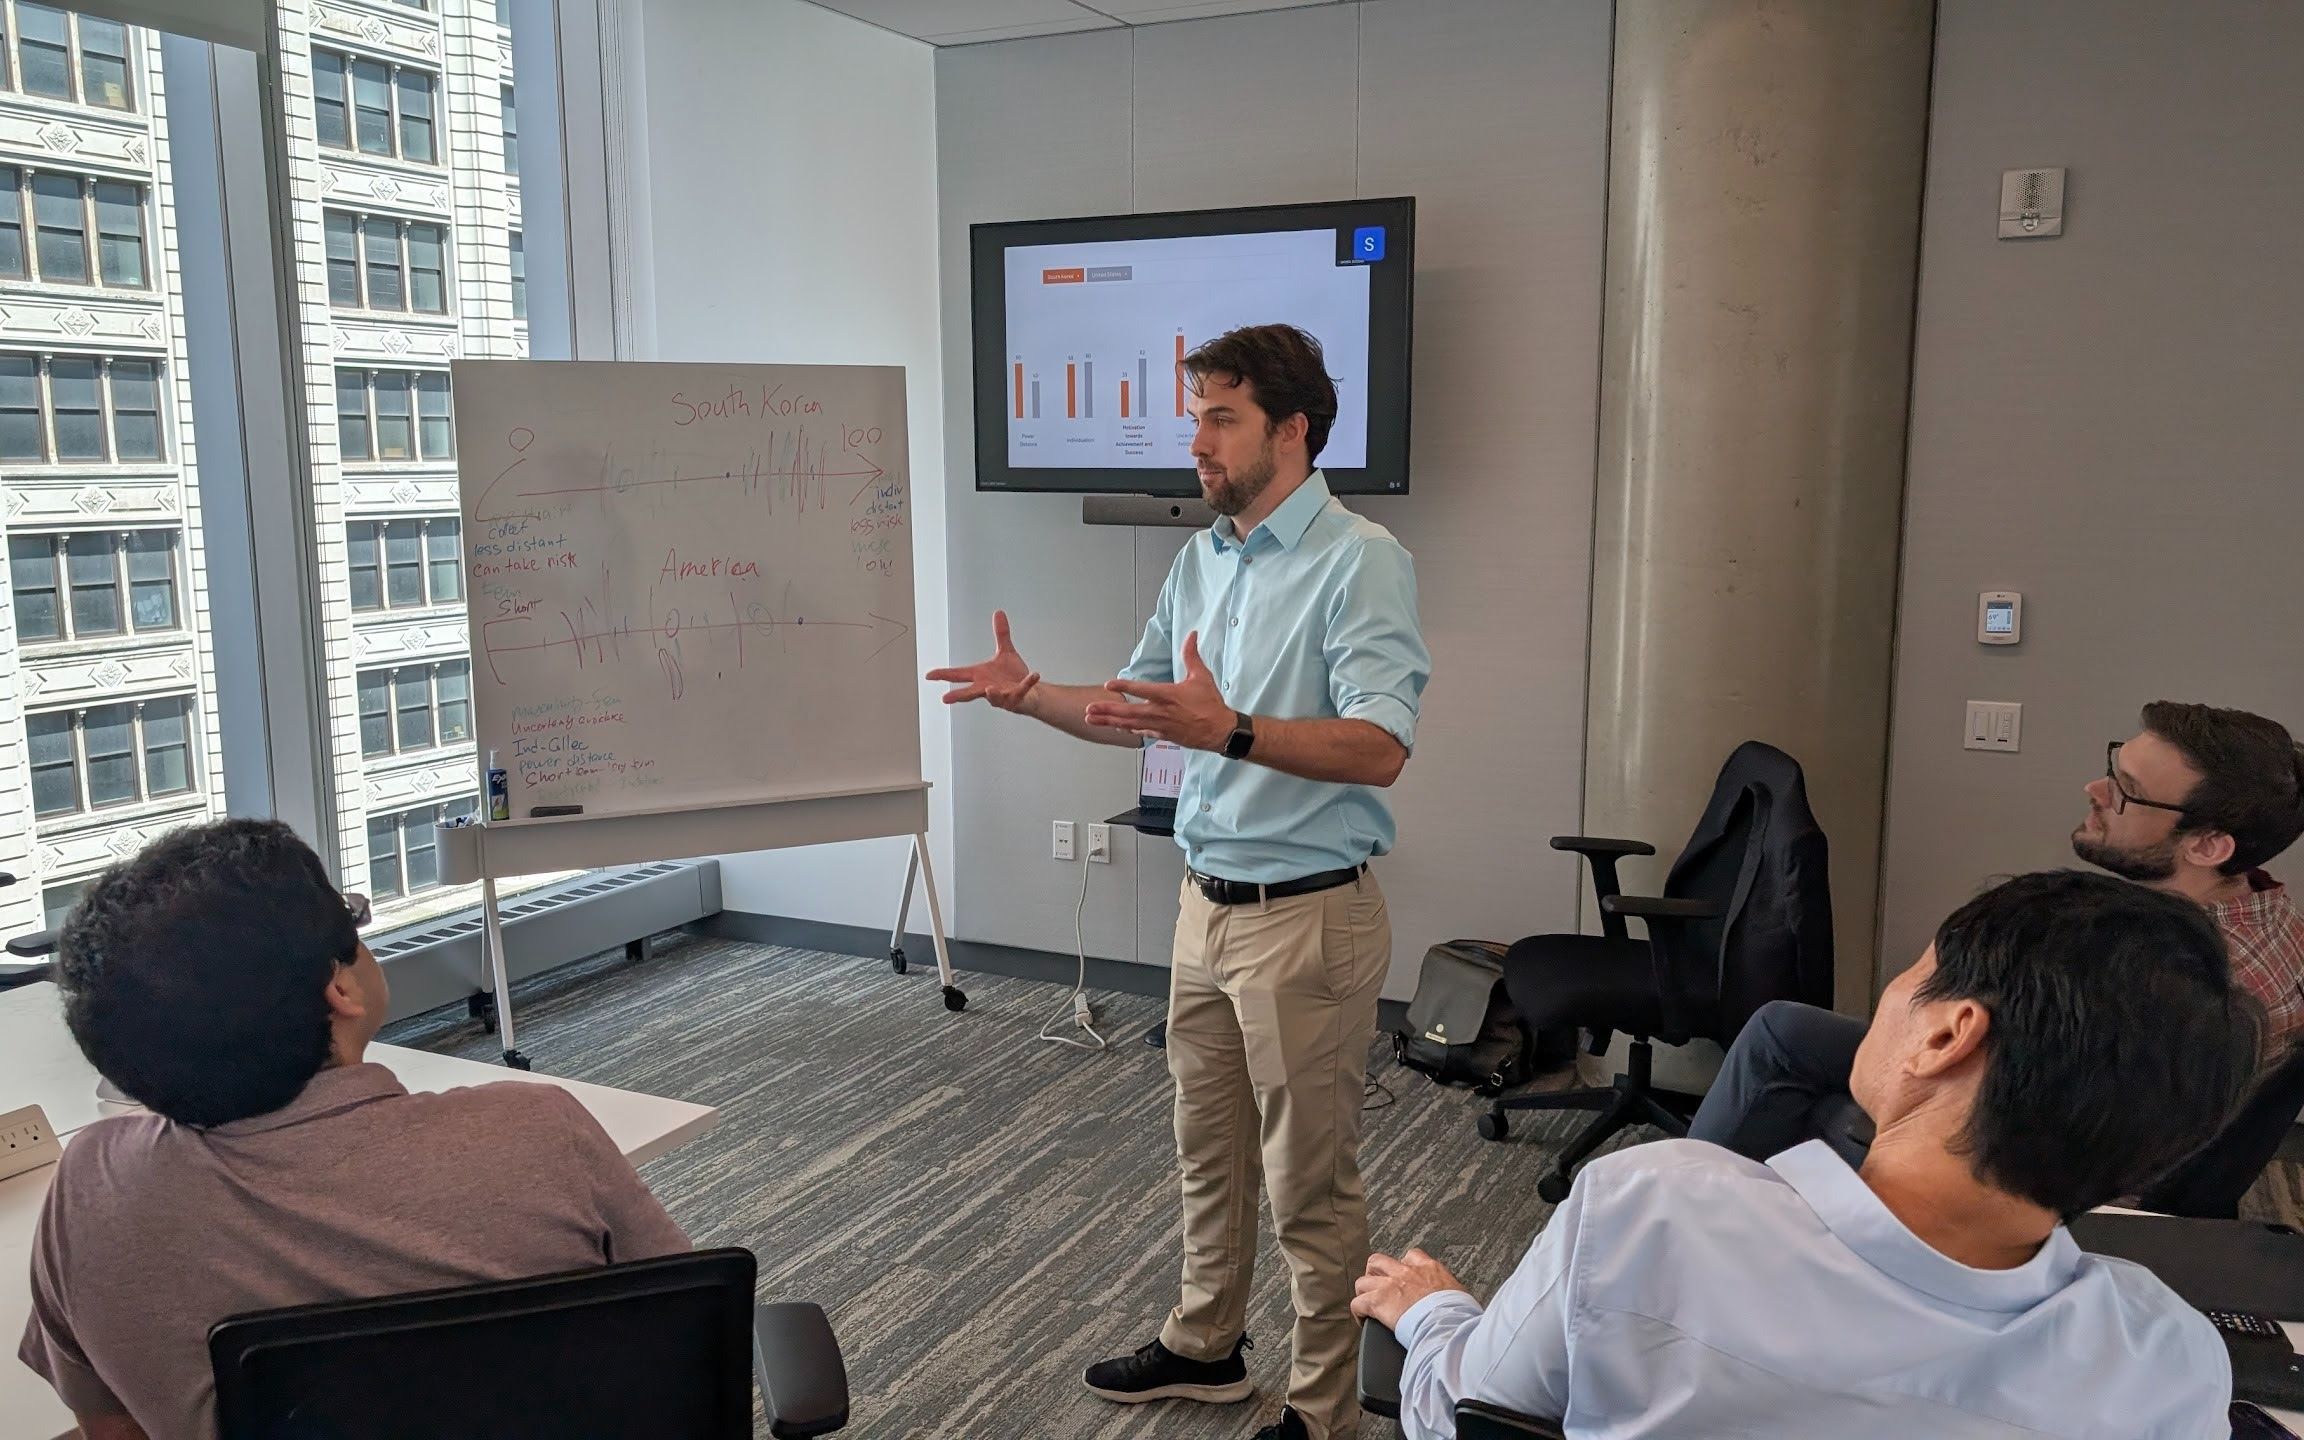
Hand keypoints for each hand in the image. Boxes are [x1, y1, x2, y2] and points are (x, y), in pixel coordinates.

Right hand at [926, 611, 1040, 712]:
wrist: (1031, 692)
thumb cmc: (1013, 677)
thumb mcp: (1005, 652)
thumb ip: (1001, 634)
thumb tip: (998, 613)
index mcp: (981, 676)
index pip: (959, 675)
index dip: (943, 675)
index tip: (929, 676)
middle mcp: (988, 688)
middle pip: (970, 693)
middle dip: (958, 695)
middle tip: (945, 698)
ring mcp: (1002, 696)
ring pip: (994, 697)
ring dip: (992, 694)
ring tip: (989, 689)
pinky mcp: (1017, 698)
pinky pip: (1022, 690)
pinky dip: (1027, 683)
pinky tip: (1034, 674)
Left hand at [1083, 632, 1233, 751]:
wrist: (1220, 730)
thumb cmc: (1210, 704)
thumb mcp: (1201, 676)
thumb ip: (1191, 655)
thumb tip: (1191, 635)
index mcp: (1168, 695)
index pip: (1142, 689)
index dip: (1124, 686)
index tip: (1108, 684)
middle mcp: (1161, 712)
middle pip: (1129, 711)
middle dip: (1107, 709)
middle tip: (1089, 708)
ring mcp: (1160, 725)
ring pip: (1129, 724)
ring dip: (1109, 721)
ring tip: (1091, 720)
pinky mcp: (1163, 734)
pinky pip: (1140, 732)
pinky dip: (1127, 729)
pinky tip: (1115, 727)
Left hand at [1352, 1248, 1462, 1329]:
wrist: (1447, 1322)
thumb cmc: (1458, 1313)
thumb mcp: (1459, 1295)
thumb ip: (1449, 1292)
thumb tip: (1455, 1303)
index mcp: (1428, 1268)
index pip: (1411, 1256)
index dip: (1403, 1266)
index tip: (1403, 1277)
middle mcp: (1406, 1272)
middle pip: (1378, 1261)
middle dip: (1375, 1273)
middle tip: (1378, 1286)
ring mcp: (1389, 1285)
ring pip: (1363, 1281)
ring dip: (1364, 1292)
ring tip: (1367, 1303)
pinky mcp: (1378, 1302)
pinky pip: (1358, 1303)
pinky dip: (1358, 1311)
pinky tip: (1363, 1320)